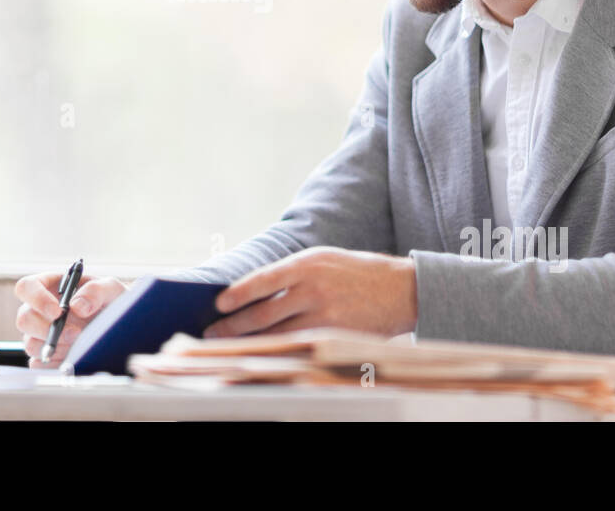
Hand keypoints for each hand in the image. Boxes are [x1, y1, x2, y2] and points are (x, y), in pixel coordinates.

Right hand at [13, 269, 126, 367]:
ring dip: (55, 347)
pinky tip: (74, 356)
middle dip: (48, 329)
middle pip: (24, 319)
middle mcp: (39, 310)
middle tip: (75, 333)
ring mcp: (39, 334)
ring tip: (80, 343)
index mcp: (49, 286)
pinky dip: (56, 363)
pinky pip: (38, 364)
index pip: (26, 287)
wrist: (121, 328)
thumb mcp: (110, 289)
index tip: (58, 311)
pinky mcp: (44, 356)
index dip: (37, 299)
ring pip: (30, 344)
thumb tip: (76, 306)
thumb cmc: (111, 303)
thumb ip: (96, 290)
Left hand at [203, 246, 416, 338]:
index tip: (218, 304)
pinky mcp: (336, 337)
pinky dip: (277, 351)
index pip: (263, 280)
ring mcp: (325, 316)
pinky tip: (263, 354)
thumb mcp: (324, 260)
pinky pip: (298, 347)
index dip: (237, 294)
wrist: (402, 289)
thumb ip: (291, 274)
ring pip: (278, 335)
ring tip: (231, 347)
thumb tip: (251, 293)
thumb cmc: (356, 272)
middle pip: (264, 313)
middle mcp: (314, 289)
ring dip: (251, 342)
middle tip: (213, 334)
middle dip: (235, 326)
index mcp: (308, 264)